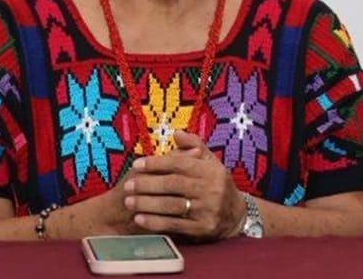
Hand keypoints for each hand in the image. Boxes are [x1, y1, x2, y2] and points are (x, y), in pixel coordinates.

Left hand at [122, 130, 246, 240]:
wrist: (235, 216)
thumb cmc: (216, 185)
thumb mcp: (210, 163)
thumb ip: (194, 146)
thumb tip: (176, 133)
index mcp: (211, 170)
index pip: (180, 163)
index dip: (156, 163)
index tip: (136, 164)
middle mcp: (211, 189)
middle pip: (173, 184)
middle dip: (147, 184)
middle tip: (128, 185)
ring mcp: (207, 210)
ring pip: (172, 205)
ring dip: (147, 204)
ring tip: (129, 201)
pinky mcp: (202, 228)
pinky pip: (174, 225)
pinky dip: (155, 222)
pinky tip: (139, 218)